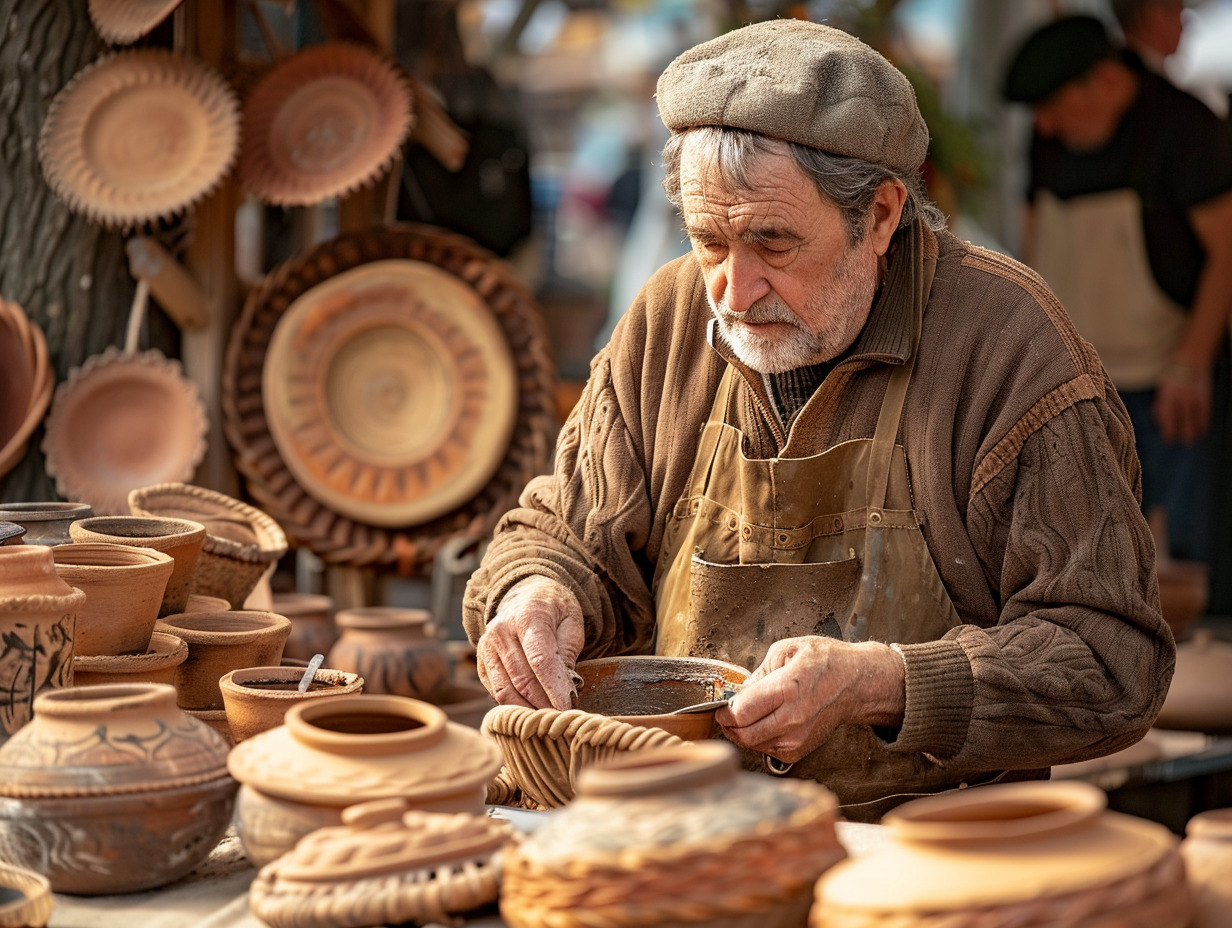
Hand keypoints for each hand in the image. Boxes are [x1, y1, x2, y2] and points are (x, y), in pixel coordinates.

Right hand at [476, 576, 584, 709]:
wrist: (524, 595)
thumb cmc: (553, 610)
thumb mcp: (571, 621)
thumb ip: (568, 651)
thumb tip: (567, 687)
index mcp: (528, 615)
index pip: (540, 659)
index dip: (554, 687)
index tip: (568, 708)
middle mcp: (501, 631)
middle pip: (522, 679)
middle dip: (544, 704)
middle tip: (562, 718)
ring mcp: (487, 647)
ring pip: (506, 691)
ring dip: (528, 710)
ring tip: (548, 719)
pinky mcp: (480, 662)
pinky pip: (496, 692)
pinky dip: (514, 706)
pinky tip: (531, 711)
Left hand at [716, 636, 905, 762]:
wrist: (855, 684)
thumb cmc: (824, 662)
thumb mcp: (786, 651)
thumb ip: (757, 673)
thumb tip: (738, 692)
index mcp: (787, 689)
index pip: (740, 712)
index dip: (724, 709)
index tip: (722, 703)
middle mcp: (792, 718)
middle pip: (743, 734)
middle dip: (728, 724)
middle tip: (727, 712)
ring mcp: (797, 738)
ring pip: (752, 745)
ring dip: (741, 732)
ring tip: (746, 715)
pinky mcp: (799, 750)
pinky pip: (766, 750)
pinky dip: (758, 739)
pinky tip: (763, 723)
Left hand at [1154, 363, 1210, 444]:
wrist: (1191, 359)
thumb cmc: (1172, 374)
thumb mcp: (1162, 388)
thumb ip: (1161, 403)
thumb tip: (1160, 419)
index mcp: (1166, 395)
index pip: (1166, 416)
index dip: (1168, 429)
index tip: (1169, 438)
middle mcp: (1179, 397)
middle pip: (1180, 419)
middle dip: (1180, 432)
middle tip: (1181, 443)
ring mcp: (1193, 396)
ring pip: (1193, 418)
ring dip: (1192, 430)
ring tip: (1191, 440)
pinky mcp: (1204, 394)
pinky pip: (1204, 412)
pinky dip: (1203, 422)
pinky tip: (1203, 430)